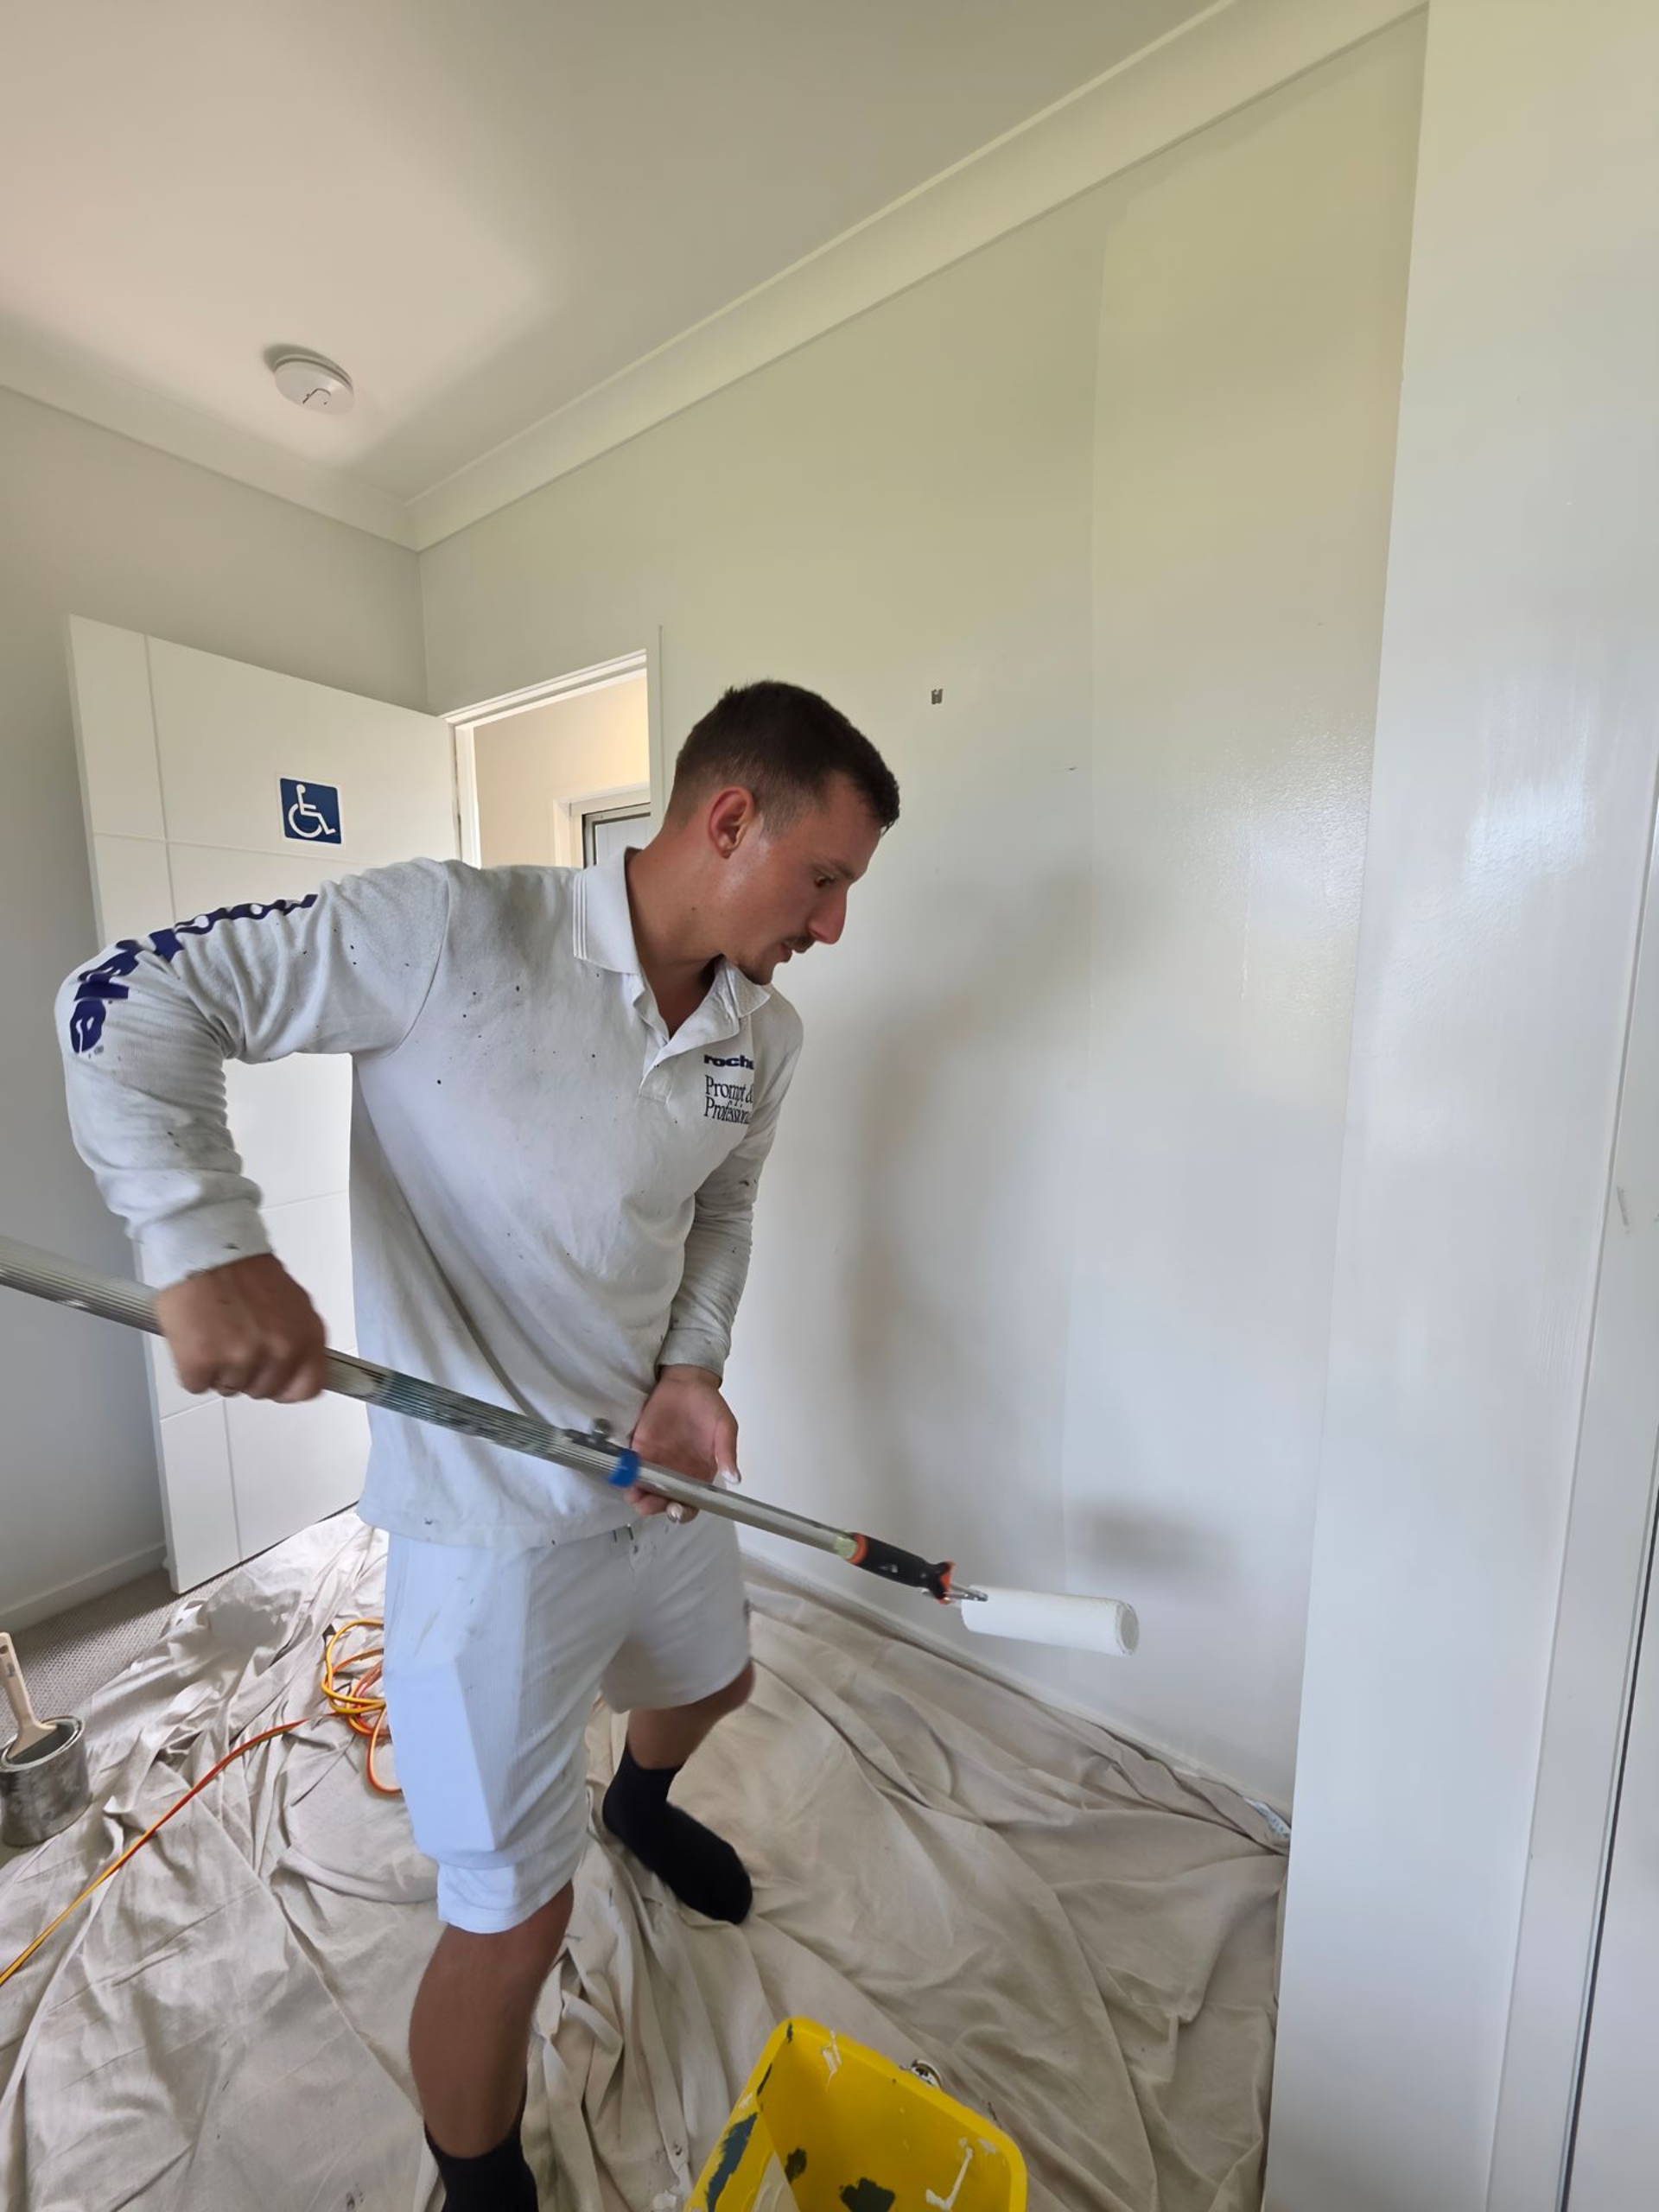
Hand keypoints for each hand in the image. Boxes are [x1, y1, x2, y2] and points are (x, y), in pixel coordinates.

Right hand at [153, 1254, 328, 1402]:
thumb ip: (298, 1336)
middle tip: (235, 1340)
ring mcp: (240, 1359)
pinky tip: (195, 1337)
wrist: (204, 1247)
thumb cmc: (243, 1270)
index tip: (276, 1382)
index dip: (288, 1388)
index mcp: (306, 1335)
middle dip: (248, 1372)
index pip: (309, 1387)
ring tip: (215, 1332)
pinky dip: (192, 1368)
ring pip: (230, 1388)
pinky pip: (197, 1385)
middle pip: (264, 1391)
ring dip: (219, 1369)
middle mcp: (279, 1350)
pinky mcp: (202, 1363)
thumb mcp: (292, 1302)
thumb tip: (297, 1365)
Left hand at [628, 1365, 740, 1521]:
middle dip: (655, 1506)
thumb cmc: (708, 1404)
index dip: (683, 1511)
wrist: (685, 1382)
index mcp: (699, 1473)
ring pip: (645, 1488)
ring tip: (634, 1493)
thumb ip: (727, 1451)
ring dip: (638, 1495)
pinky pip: (632, 1468)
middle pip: (664, 1500)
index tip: (676, 1509)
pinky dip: (626, 1475)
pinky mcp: (640, 1449)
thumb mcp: (725, 1425)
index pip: (692, 1502)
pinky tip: (624, 1476)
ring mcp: (657, 1463)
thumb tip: (735, 1477)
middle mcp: (677, 1474)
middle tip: (648, 1502)